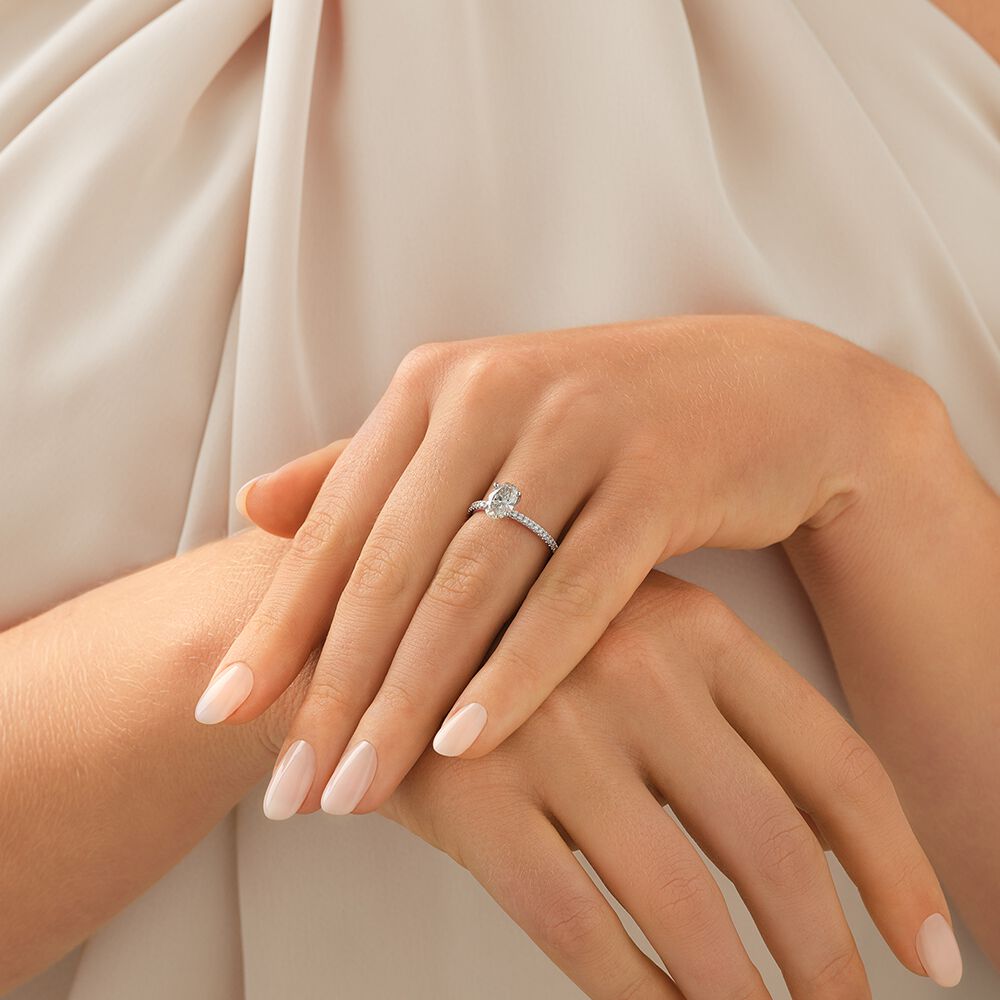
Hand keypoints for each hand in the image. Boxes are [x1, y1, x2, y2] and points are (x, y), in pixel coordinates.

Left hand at [196, 314, 919, 817]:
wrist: (761, 393)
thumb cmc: (597, 427)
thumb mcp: (477, 431)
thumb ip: (368, 468)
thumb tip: (252, 503)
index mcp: (435, 383)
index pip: (335, 522)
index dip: (276, 621)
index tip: (220, 711)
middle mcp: (493, 392)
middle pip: (391, 564)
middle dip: (332, 687)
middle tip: (289, 790)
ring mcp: (578, 429)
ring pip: (470, 585)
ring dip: (408, 699)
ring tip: (358, 788)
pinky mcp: (657, 475)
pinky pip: (575, 593)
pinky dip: (518, 672)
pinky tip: (468, 744)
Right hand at [363, 573, 956, 997]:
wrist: (358, 617)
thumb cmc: (512, 635)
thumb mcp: (628, 633)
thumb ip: (717, 712)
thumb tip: (826, 852)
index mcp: (693, 624)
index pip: (834, 763)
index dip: (896, 869)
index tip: (932, 953)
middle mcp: (634, 669)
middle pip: (774, 850)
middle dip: (828, 962)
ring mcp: (550, 729)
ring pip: (684, 906)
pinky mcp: (471, 793)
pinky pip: (578, 928)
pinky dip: (634, 995)